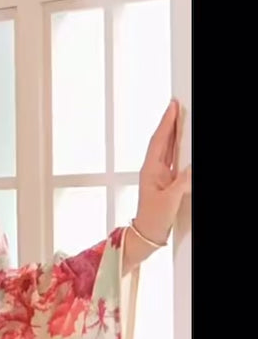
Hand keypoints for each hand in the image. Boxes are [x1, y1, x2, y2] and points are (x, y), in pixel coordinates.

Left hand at [134, 99, 191, 245]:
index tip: (172, 107)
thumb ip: (181, 183)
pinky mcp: (165, 181)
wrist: (146, 234)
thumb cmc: (152, 219)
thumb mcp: (169, 201)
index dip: (166, 123)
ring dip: (174, 133)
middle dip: (169, 122)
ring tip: (180, 117)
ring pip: (168, 148)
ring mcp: (159, 174)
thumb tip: (191, 169)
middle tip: (176, 105)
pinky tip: (182, 141)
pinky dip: (178, 147)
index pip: (160, 141)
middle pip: (163, 140)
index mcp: (150, 170)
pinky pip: (172, 158)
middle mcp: (153, 169)